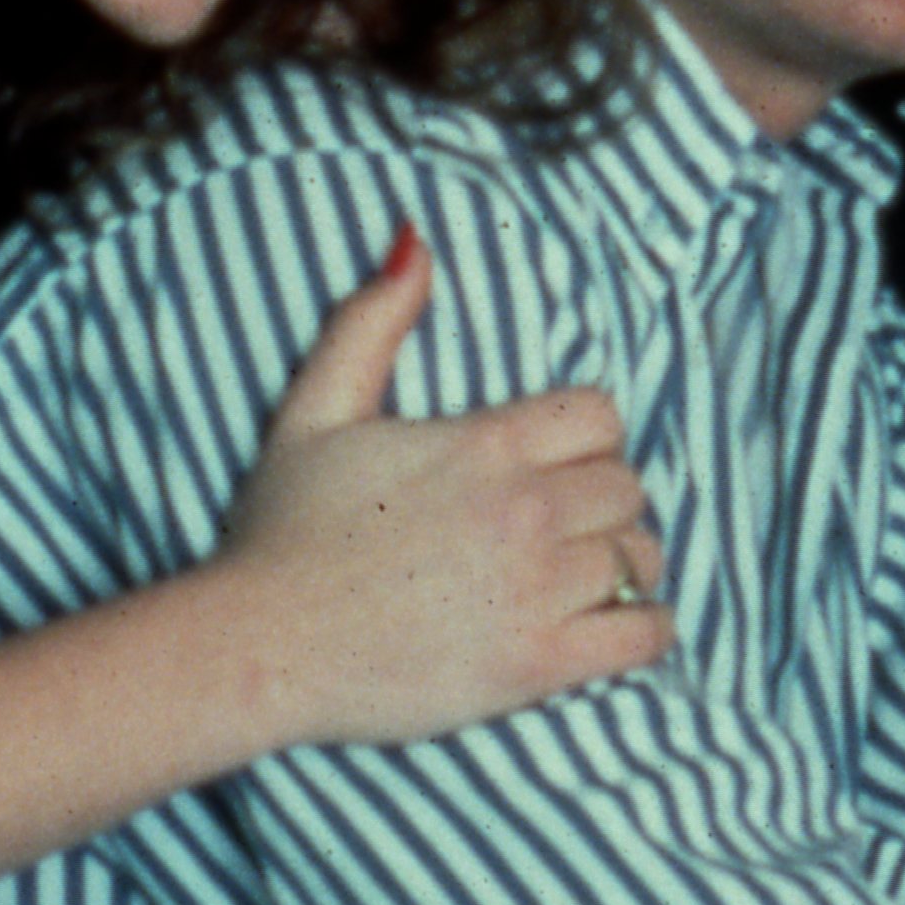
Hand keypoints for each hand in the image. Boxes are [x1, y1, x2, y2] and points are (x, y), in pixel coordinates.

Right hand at [220, 234, 674, 743]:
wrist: (261, 647)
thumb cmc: (284, 533)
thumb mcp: (315, 410)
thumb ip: (372, 322)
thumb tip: (415, 241)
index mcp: (484, 443)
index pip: (600, 414)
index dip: (585, 438)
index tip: (553, 466)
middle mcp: (524, 509)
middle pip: (627, 486)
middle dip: (601, 503)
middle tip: (560, 527)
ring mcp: (536, 588)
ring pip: (640, 557)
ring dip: (619, 564)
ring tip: (578, 577)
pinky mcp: (539, 663)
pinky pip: (644, 632)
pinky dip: (642, 627)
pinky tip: (607, 625)